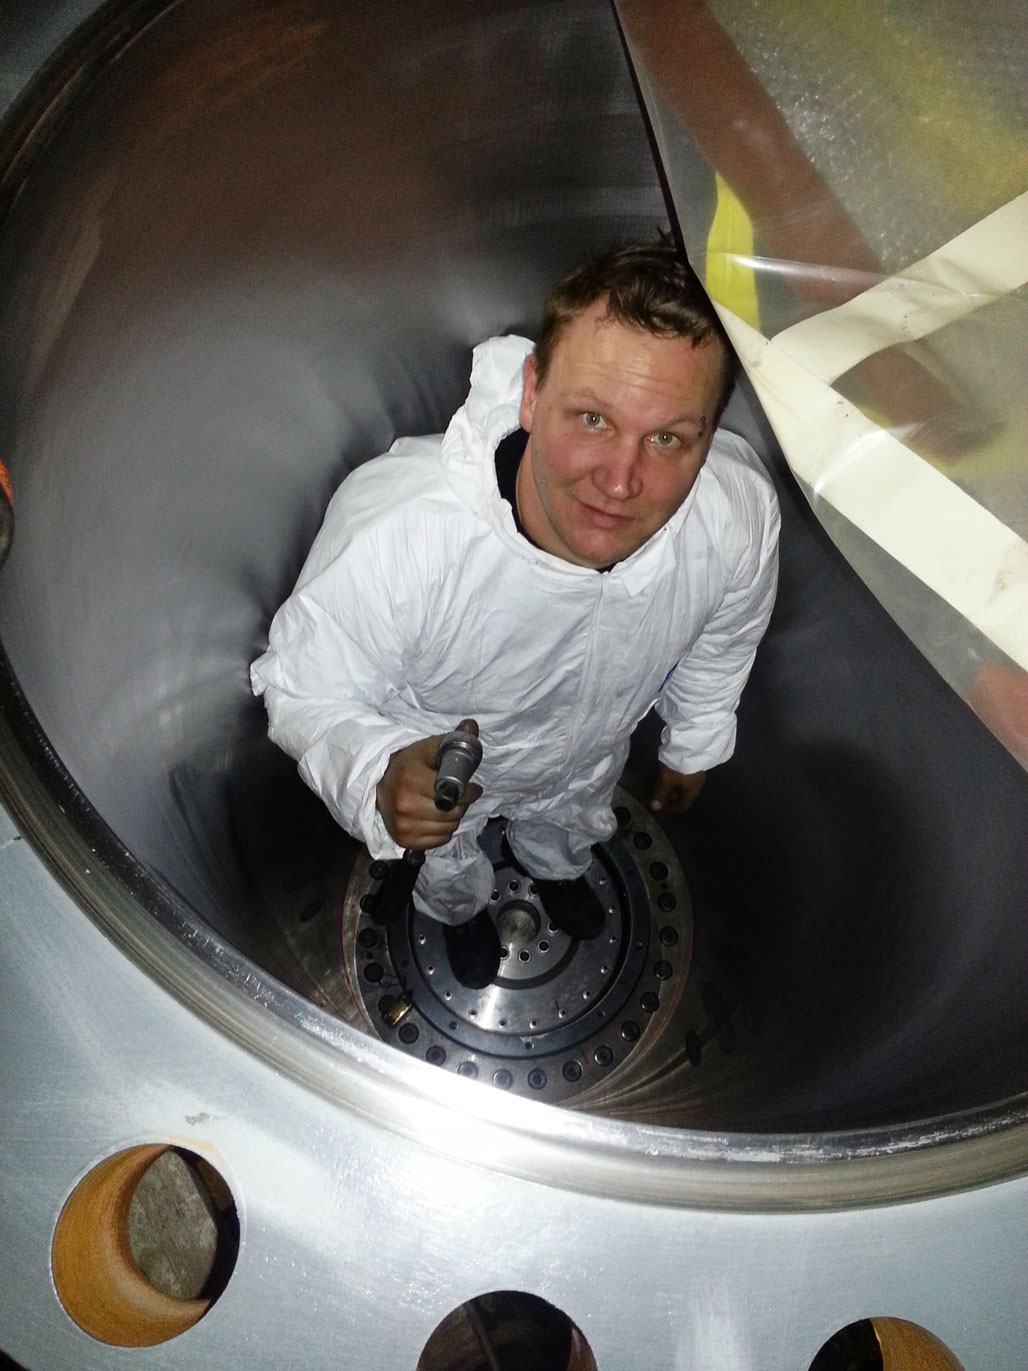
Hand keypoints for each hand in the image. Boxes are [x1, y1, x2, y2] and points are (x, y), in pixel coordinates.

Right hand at [376, 735, 481, 849]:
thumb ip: (454, 739)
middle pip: (453, 812)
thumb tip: (472, 726)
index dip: (469, 791)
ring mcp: (404, 825)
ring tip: (445, 805)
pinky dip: (443, 831)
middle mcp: (406, 804)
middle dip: (461, 804)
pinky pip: (440, 840)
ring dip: (453, 817)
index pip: (455, 792)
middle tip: (458, 796)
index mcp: (412, 778)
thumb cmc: (408, 765)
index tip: (472, 787)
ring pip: (449, 827)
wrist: (379, 785)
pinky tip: (436, 818)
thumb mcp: (427, 748)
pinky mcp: (405, 840)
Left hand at [649, 764, 704, 813]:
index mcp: (692, 792)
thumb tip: (655, 808)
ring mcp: (698, 772)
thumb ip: (660, 794)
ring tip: (663, 781)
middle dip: (672, 795)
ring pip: (685, 784)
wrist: (690, 744)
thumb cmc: (678, 766)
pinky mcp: (695, 762)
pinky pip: (685, 774)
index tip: (660, 805)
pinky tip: (669, 770)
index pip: (683, 806)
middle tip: (660, 793)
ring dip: (674, 785)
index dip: (670, 808)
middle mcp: (697, 784)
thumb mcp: (666, 780)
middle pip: (684, 795)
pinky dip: (677, 776)